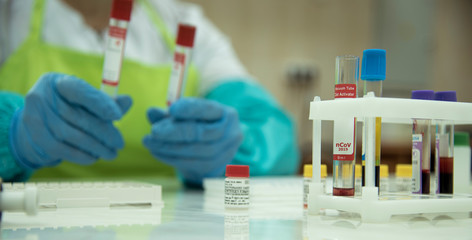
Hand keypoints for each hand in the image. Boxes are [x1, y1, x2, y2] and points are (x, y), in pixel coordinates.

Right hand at [9, 73, 131, 168]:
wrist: (39, 125)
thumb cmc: (69, 109)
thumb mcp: (86, 100)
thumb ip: (107, 101)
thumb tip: (128, 101)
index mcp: (58, 82)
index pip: (80, 90)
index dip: (100, 103)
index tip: (118, 116)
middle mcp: (43, 96)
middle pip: (78, 116)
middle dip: (104, 132)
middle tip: (119, 143)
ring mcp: (35, 116)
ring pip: (71, 135)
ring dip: (95, 147)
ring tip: (111, 153)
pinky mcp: (35, 136)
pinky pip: (61, 149)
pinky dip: (81, 155)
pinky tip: (94, 157)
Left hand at [143, 98, 242, 184]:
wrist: (213, 152)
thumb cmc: (198, 128)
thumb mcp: (186, 117)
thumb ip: (169, 114)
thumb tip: (151, 112)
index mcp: (225, 114)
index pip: (208, 110)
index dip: (190, 109)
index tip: (172, 109)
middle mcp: (231, 132)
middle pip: (202, 133)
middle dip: (176, 132)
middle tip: (154, 131)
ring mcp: (226, 152)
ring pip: (196, 150)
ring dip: (169, 147)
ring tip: (150, 142)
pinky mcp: (216, 167)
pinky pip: (192, 163)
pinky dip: (171, 158)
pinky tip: (157, 152)